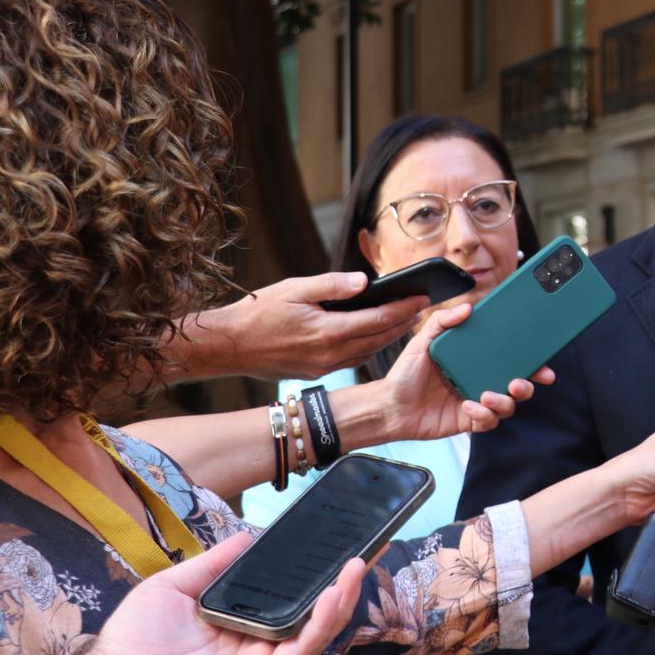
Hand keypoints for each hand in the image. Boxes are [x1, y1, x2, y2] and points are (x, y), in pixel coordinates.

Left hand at [78, 532, 362, 654]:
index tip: (335, 543)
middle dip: (342, 582)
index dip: (314, 571)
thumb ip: (214, 563)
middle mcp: (257, 640)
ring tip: (359, 564)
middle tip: (367, 550)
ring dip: (342, 597)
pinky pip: (302, 647)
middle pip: (311, 611)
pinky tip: (335, 593)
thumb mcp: (176, 585)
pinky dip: (324, 620)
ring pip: (316, 629)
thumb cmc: (134, 640)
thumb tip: (247, 534)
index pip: (287, 594)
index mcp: (240, 620)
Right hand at [186, 273, 427, 380]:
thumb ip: (332, 285)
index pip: (379, 319)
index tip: (424, 297)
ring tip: (406, 320)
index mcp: (328, 332)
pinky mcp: (318, 372)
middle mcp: (331, 354)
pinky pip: (354, 358)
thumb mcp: (295, 289)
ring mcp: (325, 366)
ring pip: (370, 351)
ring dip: (390, 336)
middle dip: (404, 323)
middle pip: (380, 338)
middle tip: (424, 308)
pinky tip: (377, 334)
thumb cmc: (259, 312)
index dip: (404, 308)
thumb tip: (365, 282)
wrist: (230, 346)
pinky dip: (371, 345)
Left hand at [375, 303, 551, 440]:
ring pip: (508, 405)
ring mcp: (476, 402)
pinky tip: (470, 407)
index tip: (541, 359)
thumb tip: (466, 308)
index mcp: (473, 362)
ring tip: (488, 395)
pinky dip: (484, 415)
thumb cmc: (405, 374)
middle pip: (516, 384)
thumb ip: (442, 322)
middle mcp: (479, 381)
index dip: (528, 359)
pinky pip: (489, 421)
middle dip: (527, 385)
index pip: (507, 358)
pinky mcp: (468, 422)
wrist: (389, 406)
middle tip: (520, 382)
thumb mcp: (422, 342)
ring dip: (505, 401)